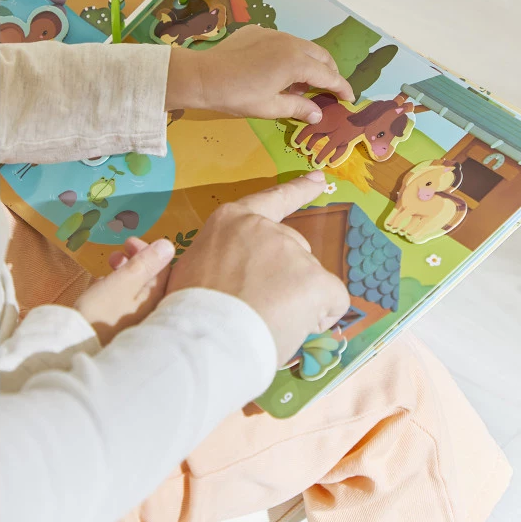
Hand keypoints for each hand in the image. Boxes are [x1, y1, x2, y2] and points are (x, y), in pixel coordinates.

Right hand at [74, 237, 174, 345]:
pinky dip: (115, 289)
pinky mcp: (118, 329)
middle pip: (149, 279)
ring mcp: (134, 322)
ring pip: (135, 290)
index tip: (128, 242)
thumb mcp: (122, 282)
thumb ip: (145, 263)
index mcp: (155, 299)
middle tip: (115, 254)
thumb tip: (168, 246)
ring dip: (123, 273)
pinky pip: (123, 303)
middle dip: (134, 261)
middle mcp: (150, 312)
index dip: (147, 251)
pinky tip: (101, 286)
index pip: (163, 269)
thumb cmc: (101, 313)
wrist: (75, 348)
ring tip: (108, 266)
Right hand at [165, 172, 349, 364]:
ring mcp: (293, 253)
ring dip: (295, 304)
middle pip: (292, 251)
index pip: (272, 200)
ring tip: (265, 324)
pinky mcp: (315, 281)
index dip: (298, 190)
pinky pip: (333, 301)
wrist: (201, 342)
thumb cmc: (188, 312)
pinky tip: (294, 329)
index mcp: (232, 222)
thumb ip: (212, 261)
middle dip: (284, 279)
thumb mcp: (187, 271)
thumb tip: (199, 263)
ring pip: (309, 281)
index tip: (319, 179)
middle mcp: (267, 229)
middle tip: (256, 308)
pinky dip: (320, 317)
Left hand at [166, 26, 353, 122]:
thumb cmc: (238, 96)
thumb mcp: (270, 108)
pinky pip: (283, 41)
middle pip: (320, 55)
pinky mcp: (258, 30)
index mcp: (297, 62)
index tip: (349, 98)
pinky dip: (289, 54)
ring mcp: (273, 33)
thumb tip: (318, 114)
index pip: (329, 75)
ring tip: (301, 83)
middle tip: (328, 89)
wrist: (203, 76)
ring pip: (302, 45)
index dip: (342, 87)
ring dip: (309, 62)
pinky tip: (277, 69)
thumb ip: (298, 109)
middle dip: (329, 71)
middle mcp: (290, 42)